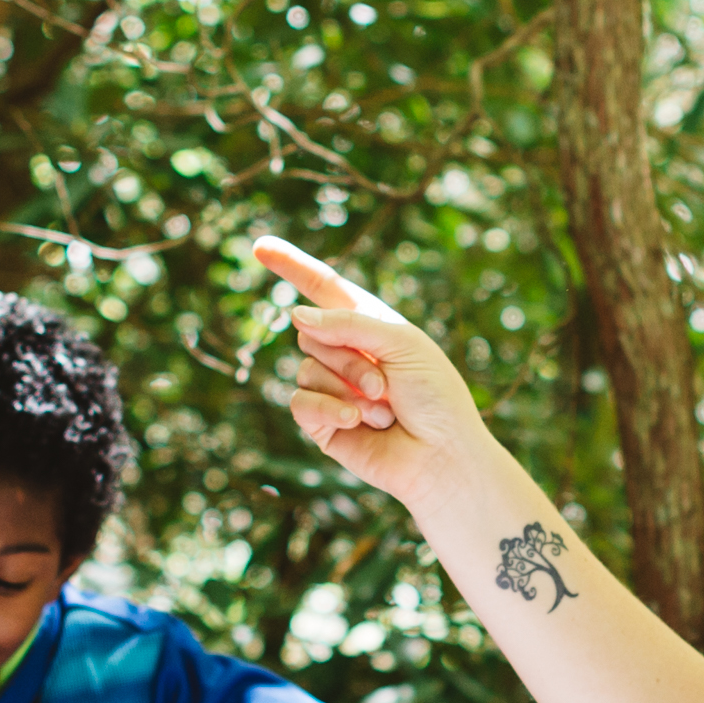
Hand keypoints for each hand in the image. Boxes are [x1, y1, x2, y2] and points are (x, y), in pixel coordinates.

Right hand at [250, 235, 496, 512]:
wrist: (442, 455)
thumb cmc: (435, 396)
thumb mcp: (401, 343)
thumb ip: (348, 325)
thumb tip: (295, 316)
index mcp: (370, 325)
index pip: (324, 287)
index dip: (293, 266)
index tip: (260, 246)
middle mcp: (346, 352)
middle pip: (311, 332)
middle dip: (349, 357)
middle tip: (387, 385)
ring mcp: (331, 387)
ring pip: (306, 368)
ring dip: (347, 387)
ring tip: (383, 409)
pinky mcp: (322, 422)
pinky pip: (300, 401)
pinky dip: (329, 409)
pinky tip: (358, 422)